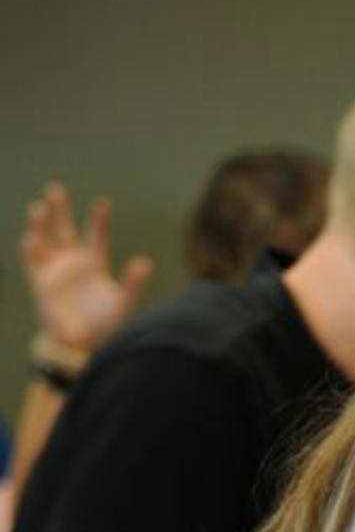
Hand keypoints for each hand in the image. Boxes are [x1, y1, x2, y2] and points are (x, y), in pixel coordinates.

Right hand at [20, 182, 152, 355]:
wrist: (83, 343)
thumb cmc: (105, 322)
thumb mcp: (123, 301)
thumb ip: (133, 282)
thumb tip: (146, 263)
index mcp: (93, 262)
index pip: (94, 234)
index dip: (98, 219)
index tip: (103, 202)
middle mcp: (71, 261)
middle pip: (63, 229)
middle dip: (58, 209)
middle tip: (54, 188)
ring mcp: (54, 270)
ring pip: (44, 240)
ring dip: (40, 224)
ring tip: (39, 207)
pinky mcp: (39, 283)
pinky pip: (32, 263)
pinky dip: (31, 250)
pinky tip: (31, 239)